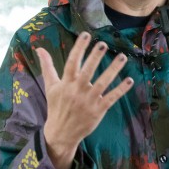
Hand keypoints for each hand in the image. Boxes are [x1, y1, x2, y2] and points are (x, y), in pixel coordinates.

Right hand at [38, 31, 132, 168]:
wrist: (61, 133)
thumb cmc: (56, 106)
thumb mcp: (50, 86)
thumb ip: (47, 66)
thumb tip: (39, 48)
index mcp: (66, 83)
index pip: (72, 62)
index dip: (79, 48)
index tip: (86, 35)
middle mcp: (77, 90)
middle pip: (87, 71)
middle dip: (95, 57)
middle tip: (104, 44)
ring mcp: (88, 100)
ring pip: (103, 83)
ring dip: (113, 70)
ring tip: (122, 57)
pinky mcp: (98, 110)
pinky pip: (111, 98)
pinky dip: (121, 90)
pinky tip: (129, 80)